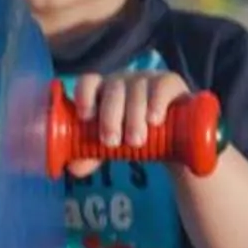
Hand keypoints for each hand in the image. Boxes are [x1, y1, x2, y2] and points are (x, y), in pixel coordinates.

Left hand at [64, 70, 191, 176]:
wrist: (173, 138)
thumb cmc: (133, 136)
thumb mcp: (112, 147)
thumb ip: (91, 156)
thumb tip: (73, 168)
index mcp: (102, 91)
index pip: (88, 82)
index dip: (84, 95)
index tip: (85, 118)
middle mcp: (123, 81)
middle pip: (112, 89)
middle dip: (110, 117)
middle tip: (111, 142)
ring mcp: (147, 79)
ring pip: (136, 90)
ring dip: (133, 117)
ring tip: (135, 142)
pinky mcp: (170, 82)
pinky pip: (161, 86)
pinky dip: (156, 103)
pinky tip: (154, 120)